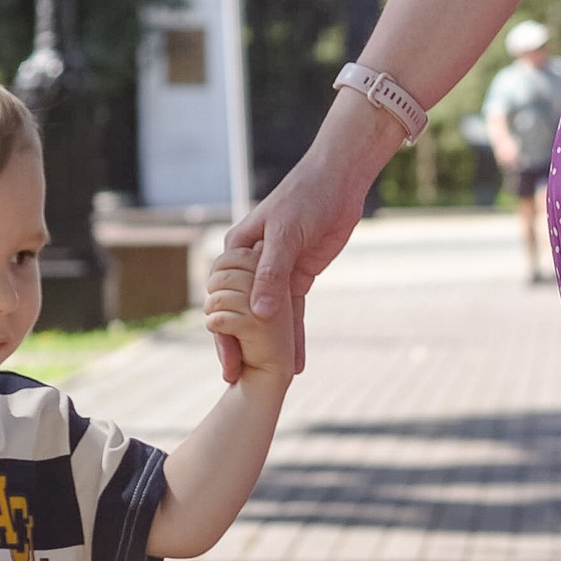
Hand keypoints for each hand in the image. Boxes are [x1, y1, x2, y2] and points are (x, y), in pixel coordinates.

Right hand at [218, 107, 387, 376]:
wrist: (338, 180)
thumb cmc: (306, 197)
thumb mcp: (286, 234)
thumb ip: (271, 275)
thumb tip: (260, 314)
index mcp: (236, 252)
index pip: (222, 301)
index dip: (223, 334)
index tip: (227, 364)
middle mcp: (250, 266)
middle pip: (241, 313)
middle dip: (240, 346)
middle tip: (238, 380)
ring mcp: (275, 273)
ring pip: (268, 317)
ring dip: (268, 347)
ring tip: (268, 380)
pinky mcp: (297, 277)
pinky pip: (293, 312)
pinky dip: (294, 335)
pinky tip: (296, 362)